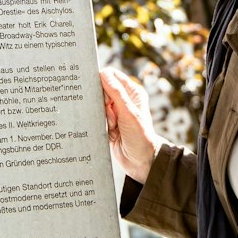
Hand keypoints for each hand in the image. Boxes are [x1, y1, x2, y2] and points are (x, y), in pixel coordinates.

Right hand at [99, 66, 162, 184]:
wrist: (141, 163)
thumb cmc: (141, 137)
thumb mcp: (129, 113)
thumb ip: (116, 92)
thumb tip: (103, 73)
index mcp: (132, 93)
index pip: (112, 76)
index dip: (103, 81)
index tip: (101, 94)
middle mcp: (123, 101)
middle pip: (101, 90)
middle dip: (102, 103)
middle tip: (112, 115)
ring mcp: (115, 113)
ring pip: (97, 106)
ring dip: (103, 117)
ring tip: (114, 127)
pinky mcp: (108, 125)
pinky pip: (96, 119)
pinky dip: (101, 126)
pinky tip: (111, 134)